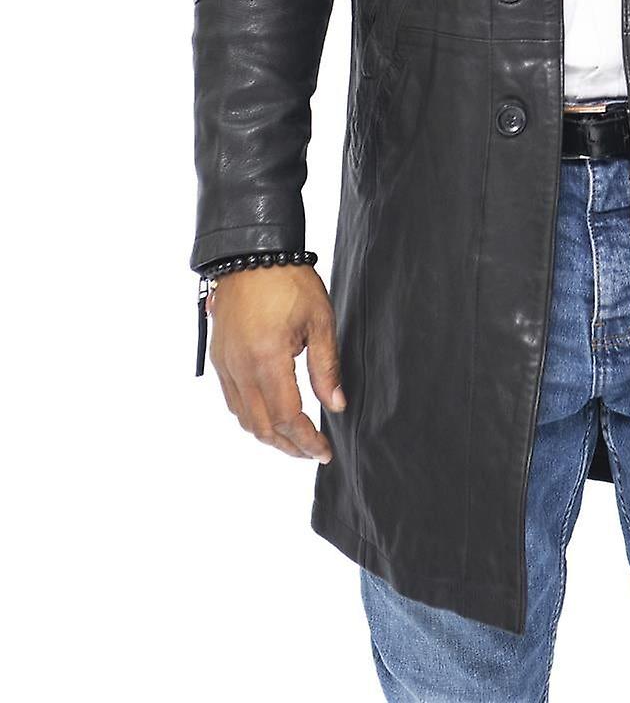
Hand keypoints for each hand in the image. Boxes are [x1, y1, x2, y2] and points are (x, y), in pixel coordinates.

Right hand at [208, 265, 345, 461]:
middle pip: (263, 426)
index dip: (307, 440)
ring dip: (269, 434)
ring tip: (294, 438)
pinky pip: (232, 400)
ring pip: (244, 418)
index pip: (288, 417)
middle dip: (290, 445)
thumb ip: (326, 367)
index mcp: (268, 360)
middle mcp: (240, 368)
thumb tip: (336, 405)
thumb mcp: (320, 320)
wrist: (251, 253)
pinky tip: (269, 413)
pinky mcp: (219, 357)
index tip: (324, 451)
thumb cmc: (289, 281)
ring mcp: (225, 364)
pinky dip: (251, 416)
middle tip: (312, 451)